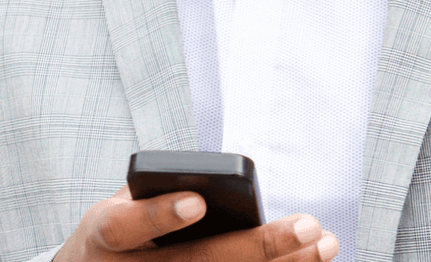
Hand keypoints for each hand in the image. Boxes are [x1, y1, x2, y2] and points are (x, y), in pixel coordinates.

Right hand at [53, 185, 338, 259]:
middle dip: (259, 246)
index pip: (128, 226)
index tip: (198, 201)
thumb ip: (156, 195)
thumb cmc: (118, 233)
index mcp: (106, 236)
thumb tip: (210, 183)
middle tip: (309, 225)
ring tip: (324, 244)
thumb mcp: (119, 209)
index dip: (162, 214)